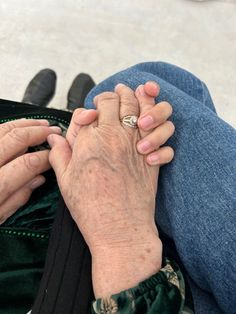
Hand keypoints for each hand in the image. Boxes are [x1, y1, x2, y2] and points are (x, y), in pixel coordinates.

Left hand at [0, 118, 60, 223]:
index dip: (45, 157)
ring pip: (2, 129)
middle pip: (16, 139)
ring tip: (40, 124)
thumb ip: (18, 198)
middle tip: (54, 131)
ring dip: (25, 123)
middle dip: (39, 133)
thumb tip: (38, 179)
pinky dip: (6, 126)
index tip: (54, 155)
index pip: (28, 163)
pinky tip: (18, 126)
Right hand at [48, 83, 174, 296]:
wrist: (120, 229)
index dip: (91, 107)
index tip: (91, 112)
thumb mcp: (65, 180)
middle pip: (115, 101)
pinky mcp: (152, 155)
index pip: (91, 109)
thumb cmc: (90, 207)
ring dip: (138, 96)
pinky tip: (152, 114)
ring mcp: (135, 144)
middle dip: (114, 95)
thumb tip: (53, 136)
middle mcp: (114, 137)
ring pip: (139, 107)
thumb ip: (59, 153)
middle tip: (114, 94)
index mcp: (90, 140)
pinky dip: (157, 115)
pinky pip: (159, 127)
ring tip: (137, 91)